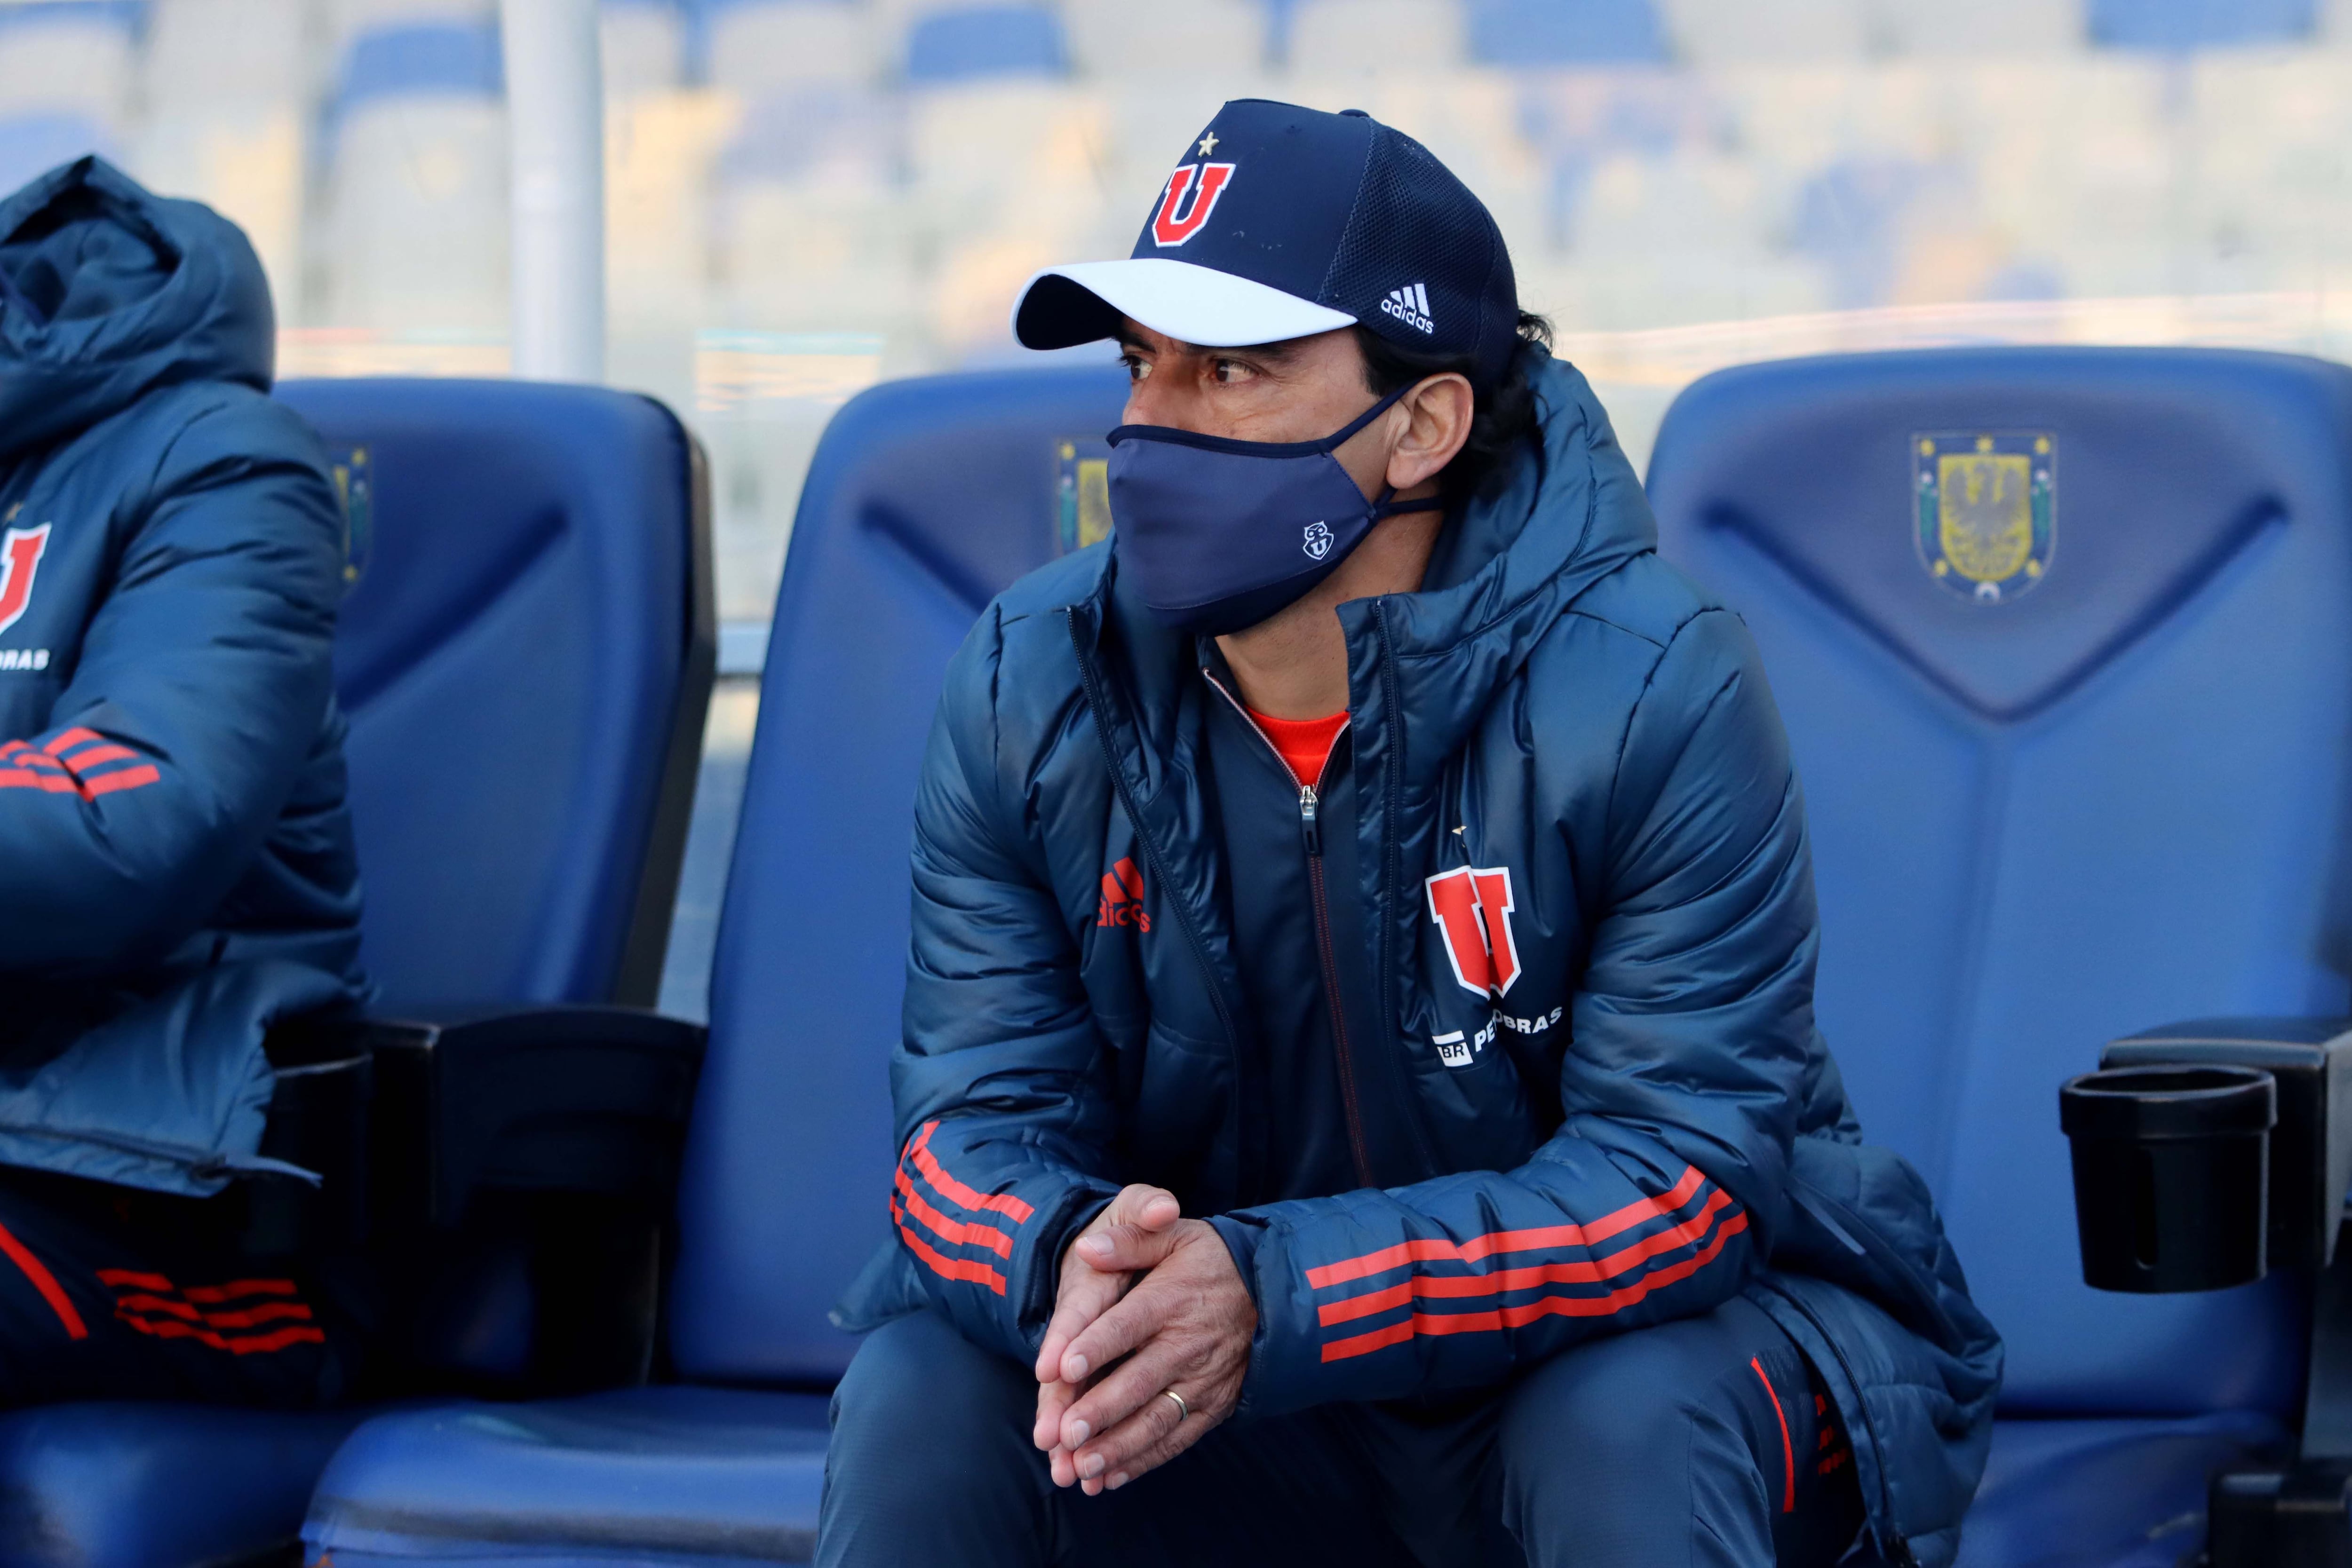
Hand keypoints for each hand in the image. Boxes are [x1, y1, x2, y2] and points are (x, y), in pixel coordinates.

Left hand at [1047, 1216, 1254, 1495]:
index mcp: (1171, 1299)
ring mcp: (1203, 1380)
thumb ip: (1129, 1240)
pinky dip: (1144, 1460)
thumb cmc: (1210, 1259)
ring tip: (1082, 1466)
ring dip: (1119, 1447)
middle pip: (1139, 1381)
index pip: (1127, 1326)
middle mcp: (1188, 1344)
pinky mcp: (1214, 1405)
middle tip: (1065, 1434)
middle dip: (1101, 1411)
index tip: (1061, 1368)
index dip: (1094, 1347)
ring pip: (1157, 1420)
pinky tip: (1110, 1478)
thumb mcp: (1174, 1235)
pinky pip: (1178, 1438)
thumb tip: (1087, 1246)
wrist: (1271, 1288)